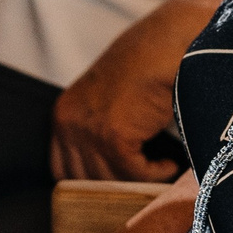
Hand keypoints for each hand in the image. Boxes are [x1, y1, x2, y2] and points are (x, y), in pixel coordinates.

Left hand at [50, 0, 226, 180]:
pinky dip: (155, 174)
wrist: (166, 45)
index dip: (91, 183)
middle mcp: (67, 123)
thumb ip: (99, 131)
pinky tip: (169, 164)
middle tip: (142, 184)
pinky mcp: (112, 136)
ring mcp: (87, 130)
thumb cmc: (145, 70)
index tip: (119, 183)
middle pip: (84, 182)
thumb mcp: (108, 101)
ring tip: (160, 169)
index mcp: (63, 114)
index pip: (62, 170)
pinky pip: (133, 174)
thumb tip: (109, 178)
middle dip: (116, 186)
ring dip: (138, 181)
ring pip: (110, 181)